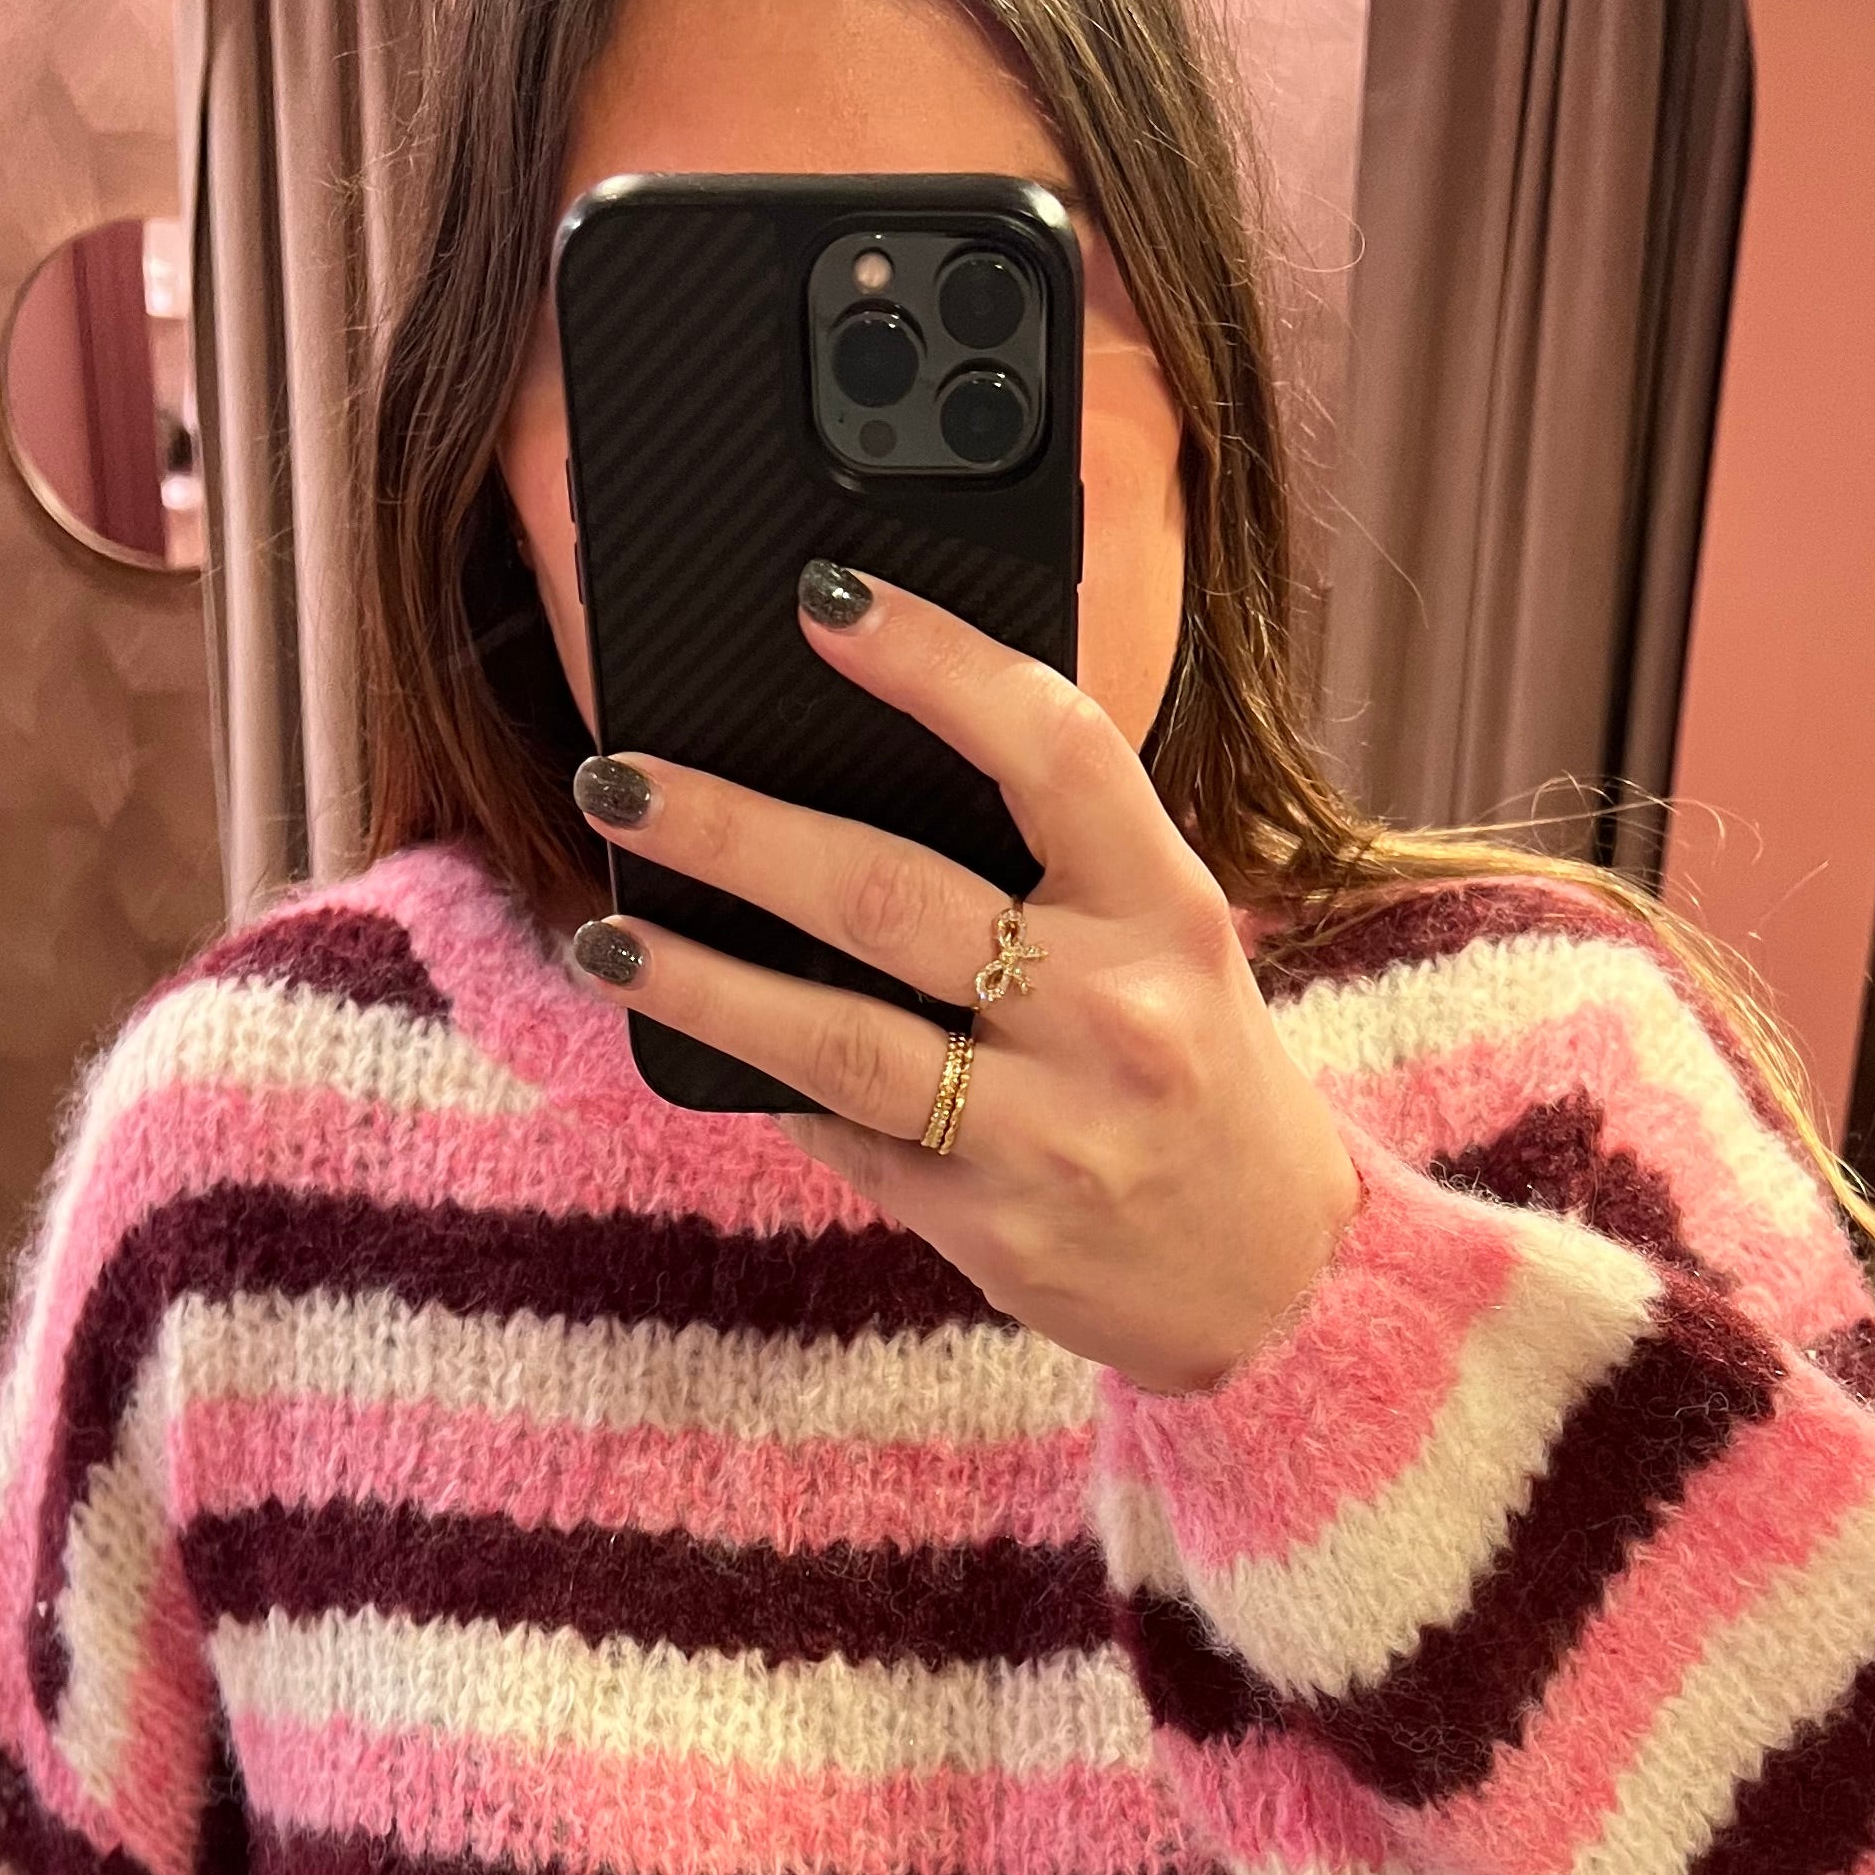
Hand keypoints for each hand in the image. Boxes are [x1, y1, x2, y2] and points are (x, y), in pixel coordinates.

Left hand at [565, 564, 1361, 1395]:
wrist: (1271, 1274)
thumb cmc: (1196, 1069)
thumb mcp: (1170, 939)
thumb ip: (1056, 856)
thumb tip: (858, 760)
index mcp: (1164, 905)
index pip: (1050, 748)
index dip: (934, 662)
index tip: (823, 600)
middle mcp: (1113, 1013)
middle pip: (890, 894)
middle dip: (734, 832)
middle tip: (620, 779)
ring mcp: (1048, 1131)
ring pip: (837, 1041)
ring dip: (700, 980)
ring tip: (603, 937)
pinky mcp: (991, 1226)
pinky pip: (847, 1138)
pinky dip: (768, 1084)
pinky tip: (700, 1039)